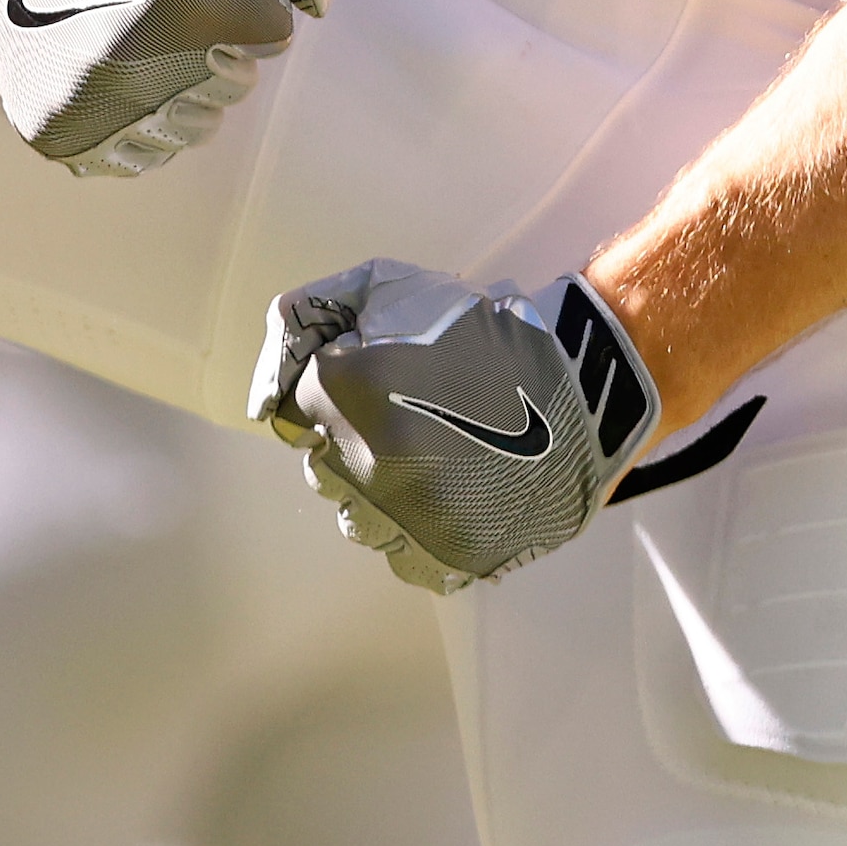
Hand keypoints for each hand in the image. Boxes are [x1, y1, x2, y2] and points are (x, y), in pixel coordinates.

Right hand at [0, 0, 329, 176]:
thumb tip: (319, 2)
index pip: (274, 32)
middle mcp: (137, 64)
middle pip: (237, 84)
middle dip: (218, 41)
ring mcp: (94, 108)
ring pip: (195, 127)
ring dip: (182, 86)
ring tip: (136, 32)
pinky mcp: (61, 136)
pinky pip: (141, 154)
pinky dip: (136, 120)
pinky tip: (110, 71)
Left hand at [250, 260, 656, 591]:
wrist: (581, 384)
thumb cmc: (484, 332)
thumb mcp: (391, 287)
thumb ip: (314, 314)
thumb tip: (265, 384)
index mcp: (347, 392)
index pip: (294, 411)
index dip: (330, 393)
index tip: (364, 386)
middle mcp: (368, 461)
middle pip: (322, 467)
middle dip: (350, 440)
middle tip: (405, 418)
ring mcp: (410, 517)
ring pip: (357, 518)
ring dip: (378, 491)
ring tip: (429, 460)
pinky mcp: (452, 555)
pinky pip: (403, 558)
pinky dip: (415, 534)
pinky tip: (444, 499)